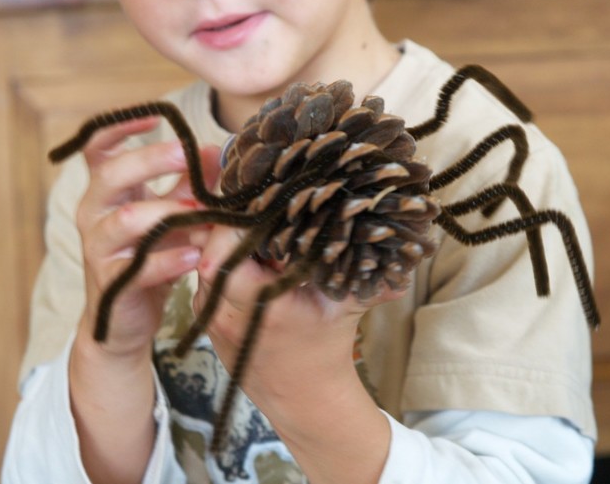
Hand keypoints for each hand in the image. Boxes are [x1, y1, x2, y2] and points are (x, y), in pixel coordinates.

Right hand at [75, 116, 220, 357]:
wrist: (127, 320)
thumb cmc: (151, 256)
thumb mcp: (171, 214)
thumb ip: (188, 183)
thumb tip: (215, 150)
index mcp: (108, 191)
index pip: (98, 148)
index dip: (119, 126)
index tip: (153, 115)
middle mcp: (95, 214)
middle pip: (111, 174)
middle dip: (150, 159)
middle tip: (187, 153)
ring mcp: (99, 248)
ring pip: (126, 220)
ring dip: (168, 212)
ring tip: (201, 213)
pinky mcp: (112, 282)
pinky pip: (140, 266)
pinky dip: (171, 260)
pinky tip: (196, 257)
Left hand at [194, 225, 401, 483]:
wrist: (303, 397)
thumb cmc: (325, 350)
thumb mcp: (346, 307)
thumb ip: (367, 276)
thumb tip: (405, 249)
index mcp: (256, 304)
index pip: (223, 249)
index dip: (238, 224)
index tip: (262, 212)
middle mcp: (222, 311)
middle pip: (210, 250)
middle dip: (235, 230)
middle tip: (262, 215)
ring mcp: (210, 316)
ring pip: (205, 261)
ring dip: (230, 246)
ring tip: (260, 234)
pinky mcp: (207, 318)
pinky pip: (208, 278)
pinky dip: (227, 264)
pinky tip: (253, 258)